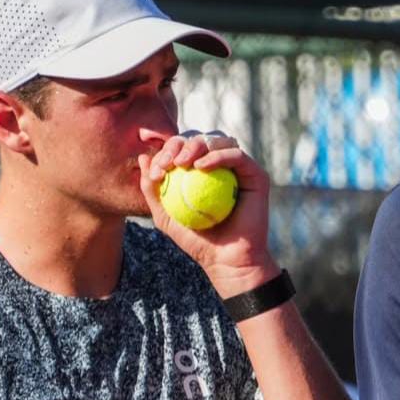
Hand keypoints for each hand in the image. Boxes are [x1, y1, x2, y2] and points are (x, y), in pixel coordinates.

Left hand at [138, 131, 280, 294]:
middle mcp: (223, 166)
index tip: (155, 172)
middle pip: (199, 139)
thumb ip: (152, 189)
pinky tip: (200, 166)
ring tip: (182, 163)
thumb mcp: (165, 215)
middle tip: (168, 163)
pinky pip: (237, 155)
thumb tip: (143, 158)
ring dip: (196, 146)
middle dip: (178, 145)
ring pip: (218, 140)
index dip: (166, 153)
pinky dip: (217, 156)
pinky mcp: (256, 174)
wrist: (226, 260)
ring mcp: (240, 169)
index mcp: (203, 171)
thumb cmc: (197, 241)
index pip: (183, 150)